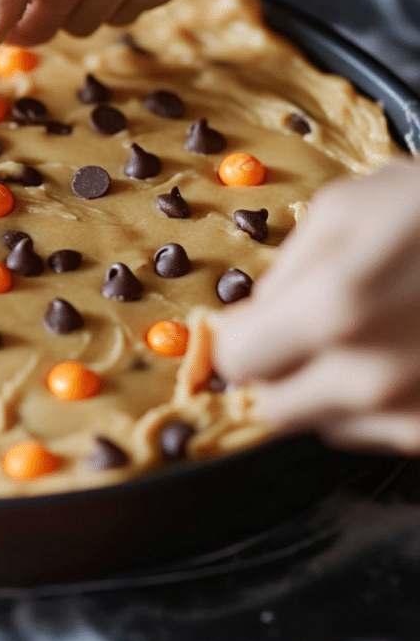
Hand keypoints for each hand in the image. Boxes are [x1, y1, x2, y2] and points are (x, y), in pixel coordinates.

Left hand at [214, 159, 419, 453]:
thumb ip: (285, 270)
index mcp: (334, 312)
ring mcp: (416, 416)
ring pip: (329, 424)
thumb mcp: (348, 208)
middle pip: (276, 406)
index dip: (237, 338)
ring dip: (329, 388)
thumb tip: (249, 314)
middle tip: (302, 333)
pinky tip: (411, 352)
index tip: (247, 325)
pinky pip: (385, 432)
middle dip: (277, 370)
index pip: (237, 360)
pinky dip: (382, 402)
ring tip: (372, 333)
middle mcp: (373, 379)